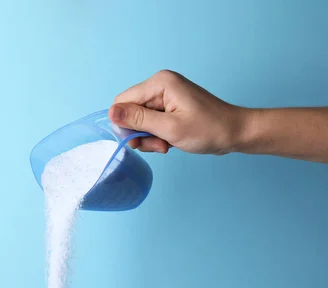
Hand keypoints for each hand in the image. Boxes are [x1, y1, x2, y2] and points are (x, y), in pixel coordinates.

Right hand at [109, 70, 248, 154]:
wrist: (236, 133)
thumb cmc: (208, 130)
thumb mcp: (169, 128)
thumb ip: (138, 120)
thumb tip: (110, 113)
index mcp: (159, 83)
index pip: (122, 101)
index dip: (124, 124)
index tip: (137, 142)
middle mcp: (159, 85)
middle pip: (130, 111)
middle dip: (139, 132)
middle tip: (157, 145)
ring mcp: (165, 96)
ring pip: (139, 120)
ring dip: (148, 137)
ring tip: (165, 145)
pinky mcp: (169, 106)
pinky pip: (150, 122)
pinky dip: (156, 135)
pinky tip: (168, 142)